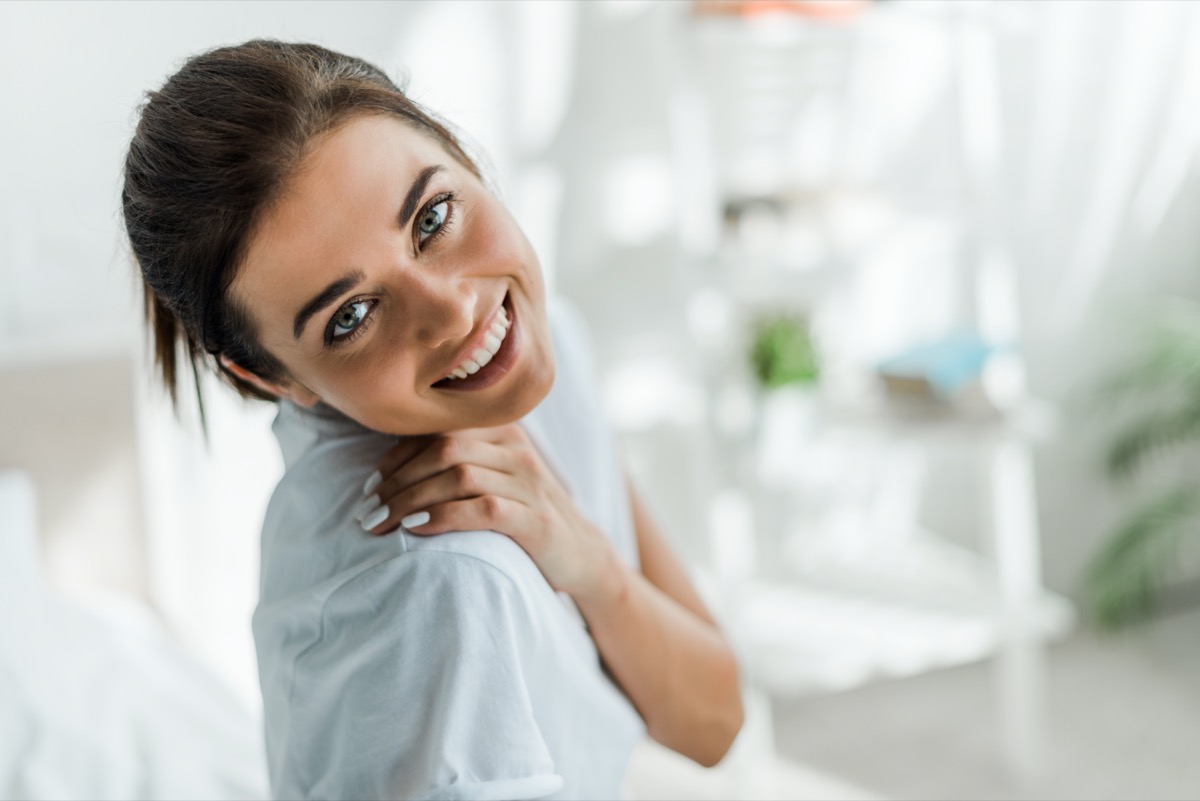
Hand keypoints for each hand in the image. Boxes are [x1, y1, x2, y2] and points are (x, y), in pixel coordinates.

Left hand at [354, 425, 617, 601]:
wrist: (580, 552)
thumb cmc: (522, 515)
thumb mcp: (494, 479)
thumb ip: (456, 464)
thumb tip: (387, 472)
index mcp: (503, 431)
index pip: (438, 431)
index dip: (396, 457)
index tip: (369, 486)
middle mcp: (516, 450)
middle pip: (444, 449)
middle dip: (397, 481)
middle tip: (366, 511)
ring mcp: (528, 483)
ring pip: (459, 475)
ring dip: (410, 499)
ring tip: (382, 523)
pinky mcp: (535, 519)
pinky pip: (483, 508)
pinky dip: (443, 516)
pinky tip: (417, 530)